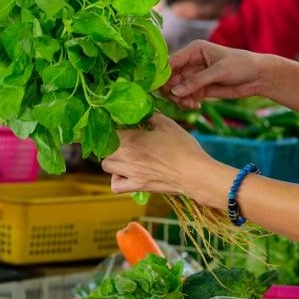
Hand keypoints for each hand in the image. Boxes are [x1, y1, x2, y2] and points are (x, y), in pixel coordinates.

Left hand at [101, 114, 231, 205]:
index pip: (108, 132)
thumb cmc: (183, 148)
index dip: (110, 127)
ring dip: (112, 159)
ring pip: (106, 166)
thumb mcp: (167, 124)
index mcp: (131, 140)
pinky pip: (115, 185)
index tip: (117, 124)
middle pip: (104, 150)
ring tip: (124, 155)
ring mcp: (130, 174)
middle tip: (121, 138)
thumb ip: (151, 116)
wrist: (194, 174)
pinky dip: (117, 180)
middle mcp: (126, 158)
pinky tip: (126, 173)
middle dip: (110, 143)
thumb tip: (142, 112)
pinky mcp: (137, 187)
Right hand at [165, 42, 271, 108]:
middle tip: (178, 100)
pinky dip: (186, 103)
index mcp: (194, 50)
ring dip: (179, 99)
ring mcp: (195, 76)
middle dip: (172, 90)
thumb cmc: (242, 65)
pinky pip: (186, 97)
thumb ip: (196, 81)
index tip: (160, 89)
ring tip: (189, 104)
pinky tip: (195, 106)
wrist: (259, 77)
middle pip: (171, 78)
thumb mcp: (219, 71)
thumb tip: (174, 91)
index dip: (163, 75)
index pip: (171, 62)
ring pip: (177, 89)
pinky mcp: (201, 89)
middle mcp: (192, 62)